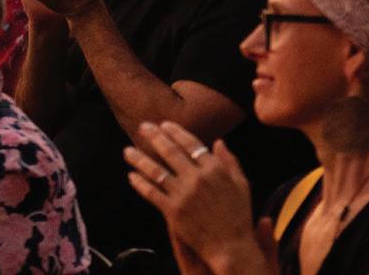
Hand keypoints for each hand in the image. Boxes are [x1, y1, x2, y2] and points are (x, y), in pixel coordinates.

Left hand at [124, 122, 271, 272]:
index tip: (164, 124)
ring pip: (156, 171)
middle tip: (143, 127)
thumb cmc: (238, 214)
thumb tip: (219, 141)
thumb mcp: (241, 183)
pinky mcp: (172, 211)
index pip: (191, 143)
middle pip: (171, 152)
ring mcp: (183, 194)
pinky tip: (131, 176)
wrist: (230, 244)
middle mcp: (197, 178)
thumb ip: (229, 161)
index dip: (176, 132)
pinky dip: (140, 184)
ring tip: (128, 151)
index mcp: (215, 168)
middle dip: (154, 137)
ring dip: (140, 159)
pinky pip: (152, 193)